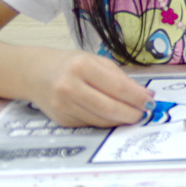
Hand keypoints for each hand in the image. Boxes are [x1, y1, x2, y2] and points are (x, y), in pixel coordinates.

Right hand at [29, 49, 152, 127]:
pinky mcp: (61, 120)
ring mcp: (63, 106)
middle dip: (132, 114)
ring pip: (101, 120)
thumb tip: (146, 96)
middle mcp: (69, 87)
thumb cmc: (70, 64)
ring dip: (121, 120)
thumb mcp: (96, 62)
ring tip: (131, 114)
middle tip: (144, 113)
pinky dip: (106, 121)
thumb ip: (121, 79)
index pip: (117, 88)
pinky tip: (112, 116)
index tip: (150, 102)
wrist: (35, 73)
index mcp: (81, 67)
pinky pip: (91, 124)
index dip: (137, 98)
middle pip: (109, 108)